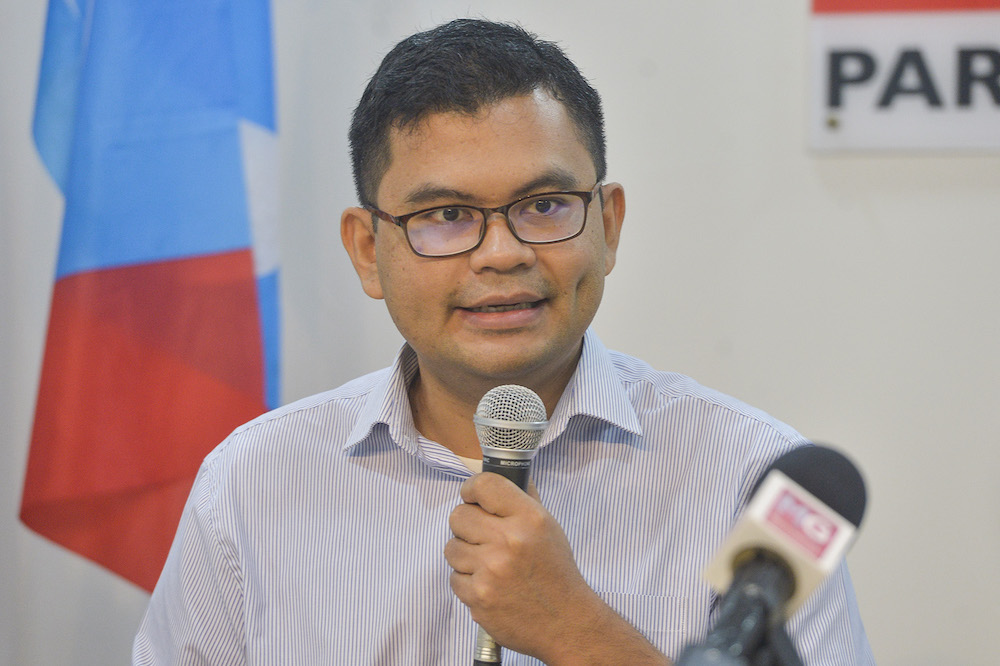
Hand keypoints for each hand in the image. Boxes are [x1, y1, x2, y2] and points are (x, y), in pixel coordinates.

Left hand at [445, 473, 669, 663]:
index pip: (484, 485)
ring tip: (487, 562)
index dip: (472, 488)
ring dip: (465, 553)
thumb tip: (505, 472)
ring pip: (451, 547)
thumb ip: (525, 499)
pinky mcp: (478, 597)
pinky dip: (467, 581)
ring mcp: (491, 571)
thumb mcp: (549, 527)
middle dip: (466, 524)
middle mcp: (508, 541)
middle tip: (481, 535)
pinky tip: (488, 584)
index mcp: (529, 519)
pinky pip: (454, 578)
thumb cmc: (556, 572)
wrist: (565, 622)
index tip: (472, 496)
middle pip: (458, 516)